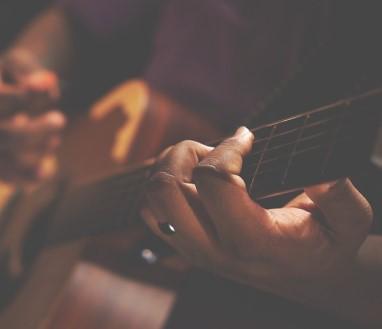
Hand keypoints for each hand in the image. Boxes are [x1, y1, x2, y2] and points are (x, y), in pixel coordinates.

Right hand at [0, 49, 64, 182]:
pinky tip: (43, 173)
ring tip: (54, 141)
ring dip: (35, 154)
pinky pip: (7, 176)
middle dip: (34, 131)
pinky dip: (26, 178)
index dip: (21, 98)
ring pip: (6, 160)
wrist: (9, 88)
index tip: (46, 86)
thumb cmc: (15, 75)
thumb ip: (29, 71)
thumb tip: (46, 82)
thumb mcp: (19, 64)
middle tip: (61, 119)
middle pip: (4, 136)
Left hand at [141, 127, 372, 306]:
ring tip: (202, 164)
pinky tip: (192, 179)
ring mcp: (192, 248)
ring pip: (151, 198)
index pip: (213, 181)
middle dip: (185, 154)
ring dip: (170, 167)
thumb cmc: (322, 244)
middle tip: (213, 152)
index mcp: (251, 240)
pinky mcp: (182, 245)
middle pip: (165, 188)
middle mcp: (212, 248)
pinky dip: (164, 184)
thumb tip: (316, 172)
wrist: (299, 274)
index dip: (228, 147)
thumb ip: (338, 195)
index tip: (248, 138)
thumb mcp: (348, 221)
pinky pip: (150, 210)